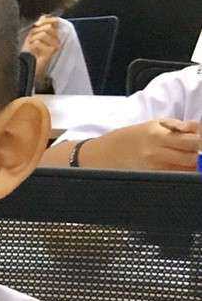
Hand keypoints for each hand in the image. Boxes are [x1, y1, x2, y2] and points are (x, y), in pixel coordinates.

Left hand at [23, 15, 60, 79]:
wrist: (29, 67)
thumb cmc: (30, 53)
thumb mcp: (33, 36)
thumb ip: (39, 26)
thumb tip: (43, 16)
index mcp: (53, 35)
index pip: (54, 21)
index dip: (46, 19)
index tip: (37, 23)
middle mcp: (56, 40)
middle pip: (47, 26)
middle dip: (35, 32)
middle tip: (30, 40)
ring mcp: (55, 46)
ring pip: (43, 33)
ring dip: (33, 39)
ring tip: (31, 46)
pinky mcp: (51, 52)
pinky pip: (38, 42)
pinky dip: (32, 45)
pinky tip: (33, 51)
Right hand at [79, 119, 199, 170]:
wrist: (108, 152)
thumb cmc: (133, 136)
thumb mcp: (155, 124)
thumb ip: (180, 126)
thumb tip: (199, 130)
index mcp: (157, 135)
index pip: (192, 141)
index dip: (201, 142)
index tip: (200, 141)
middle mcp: (155, 152)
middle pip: (191, 158)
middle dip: (198, 155)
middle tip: (196, 151)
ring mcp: (153, 167)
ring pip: (185, 170)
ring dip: (191, 165)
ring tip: (187, 158)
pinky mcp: (151, 177)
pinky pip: (175, 176)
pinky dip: (181, 172)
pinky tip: (178, 166)